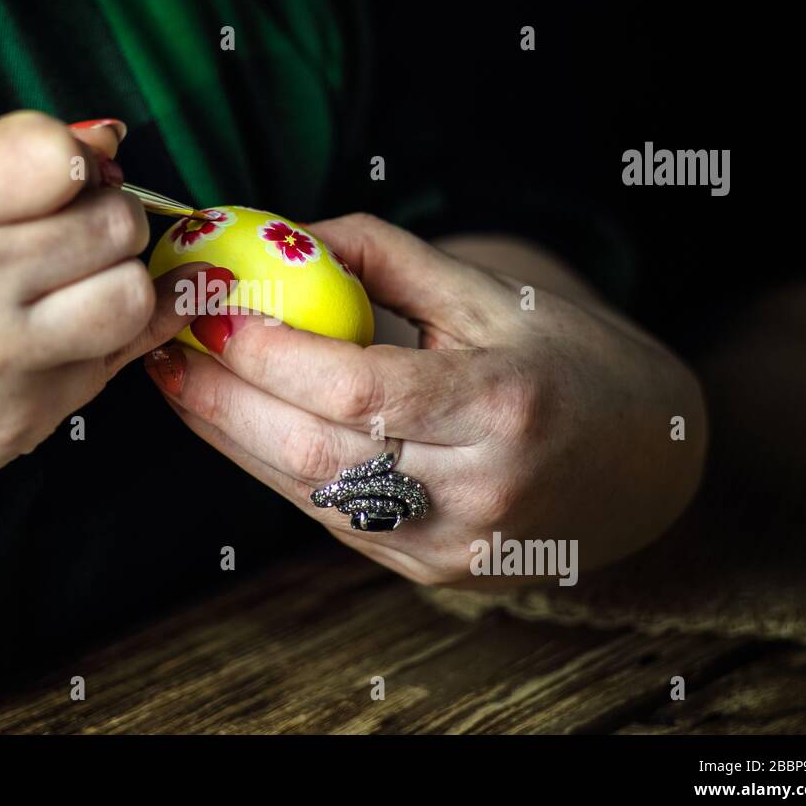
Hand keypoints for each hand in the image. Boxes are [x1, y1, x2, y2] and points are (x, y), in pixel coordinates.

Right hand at [0, 112, 209, 537]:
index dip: (75, 159)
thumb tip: (99, 143)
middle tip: (81, 229)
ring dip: (121, 280)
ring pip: (131, 295)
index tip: (65, 176)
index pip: (52, 156)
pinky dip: (103, 339)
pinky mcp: (26, 422)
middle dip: (109, 215)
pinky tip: (67, 332)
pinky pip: (112, 361)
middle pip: (110, 222)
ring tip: (81, 283)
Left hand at [143, 213, 706, 586]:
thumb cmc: (568, 358)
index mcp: (504, 408)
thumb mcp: (493, 290)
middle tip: (162, 347)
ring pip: (307, 493)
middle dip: (220, 401)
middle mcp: (477, 491)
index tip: (208, 310)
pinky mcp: (427, 568)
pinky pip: (328, 514)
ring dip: (230, 436)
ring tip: (178, 380)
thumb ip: (385, 258)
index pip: (360, 389)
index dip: (270, 354)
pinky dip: (272, 465)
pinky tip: (235, 421)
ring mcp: (449, 544)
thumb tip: (279, 237)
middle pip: (315, 454)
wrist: (644, 465)